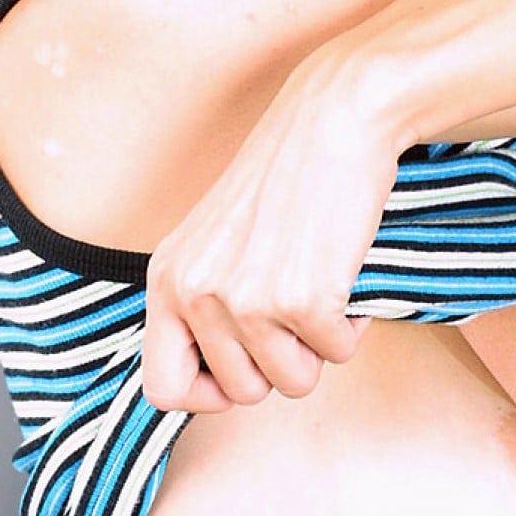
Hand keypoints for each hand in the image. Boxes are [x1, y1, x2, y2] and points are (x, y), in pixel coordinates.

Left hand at [142, 57, 392, 412]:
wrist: (333, 120)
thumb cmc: (283, 177)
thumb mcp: (213, 239)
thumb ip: (201, 301)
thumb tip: (215, 387)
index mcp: (167, 278)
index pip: (163, 388)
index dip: (209, 395)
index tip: (246, 365)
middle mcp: (196, 292)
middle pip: (242, 392)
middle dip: (280, 362)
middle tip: (295, 308)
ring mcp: (247, 299)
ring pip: (293, 383)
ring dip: (318, 346)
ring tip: (320, 287)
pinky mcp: (302, 299)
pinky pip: (337, 354)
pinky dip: (352, 324)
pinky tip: (344, 275)